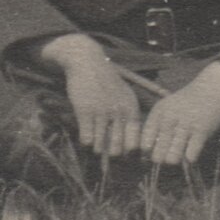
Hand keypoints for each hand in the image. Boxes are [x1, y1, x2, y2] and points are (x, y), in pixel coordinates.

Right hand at [39, 34, 140, 159]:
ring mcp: (102, 112)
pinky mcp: (85, 111)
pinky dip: (85, 141)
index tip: (123, 155)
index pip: (134, 142)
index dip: (128, 153)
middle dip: (111, 155)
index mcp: (131, 109)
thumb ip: (128, 117)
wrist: (87, 62)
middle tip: (108, 157)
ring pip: (99, 146)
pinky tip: (86, 135)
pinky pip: (86, 139)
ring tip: (96, 145)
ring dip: (97, 148)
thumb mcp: (124, 96)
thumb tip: (132, 147)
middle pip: (117, 148)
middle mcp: (119, 112)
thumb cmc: (106, 82)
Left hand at [142, 62, 219, 167]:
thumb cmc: (186, 103)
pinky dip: (190, 158)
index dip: (148, 154)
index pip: (145, 144)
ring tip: (179, 155)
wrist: (211, 87)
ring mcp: (186, 125)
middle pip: (157, 155)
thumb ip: (155, 127)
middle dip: (162, 160)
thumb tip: (147, 154)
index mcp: (158, 113)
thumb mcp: (166, 108)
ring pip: (173, 159)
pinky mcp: (201, 131)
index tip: (154, 153)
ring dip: (176, 160)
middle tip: (167, 156)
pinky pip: (191, 156)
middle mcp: (169, 119)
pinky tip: (192, 151)